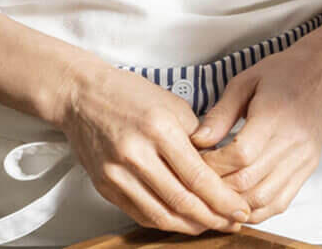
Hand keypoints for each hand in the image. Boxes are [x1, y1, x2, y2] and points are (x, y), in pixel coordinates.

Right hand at [51, 61, 252, 233]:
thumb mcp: (173, 105)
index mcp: (159, 129)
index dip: (223, 200)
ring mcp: (117, 173)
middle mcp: (136, 154)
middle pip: (181, 201)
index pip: (198, 176)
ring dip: (190, 226)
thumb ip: (197, 139)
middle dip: (213, 218)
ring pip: (160, 214)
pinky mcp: (105, 186)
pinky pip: (140, 213)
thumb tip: (219, 170)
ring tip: (210, 226)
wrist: (81, 95)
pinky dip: (164, 221)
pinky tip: (181, 221)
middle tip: (233, 223)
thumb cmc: (129, 95)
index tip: (240, 208)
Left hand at [189, 46, 321, 223]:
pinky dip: (256, 211)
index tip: (197, 161)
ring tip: (215, 196)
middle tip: (200, 181)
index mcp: (274, 115)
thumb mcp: (244, 83)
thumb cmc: (281, 75)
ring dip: (234, 204)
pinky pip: (279, 203)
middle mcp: (292, 142)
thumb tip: (196, 142)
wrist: (320, 76)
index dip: (213, 164)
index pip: (240, 155)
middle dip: (217, 187)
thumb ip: (219, 114)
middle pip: (248, 181)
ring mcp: (302, 159)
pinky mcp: (307, 170)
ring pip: (262, 199)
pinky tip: (239, 204)